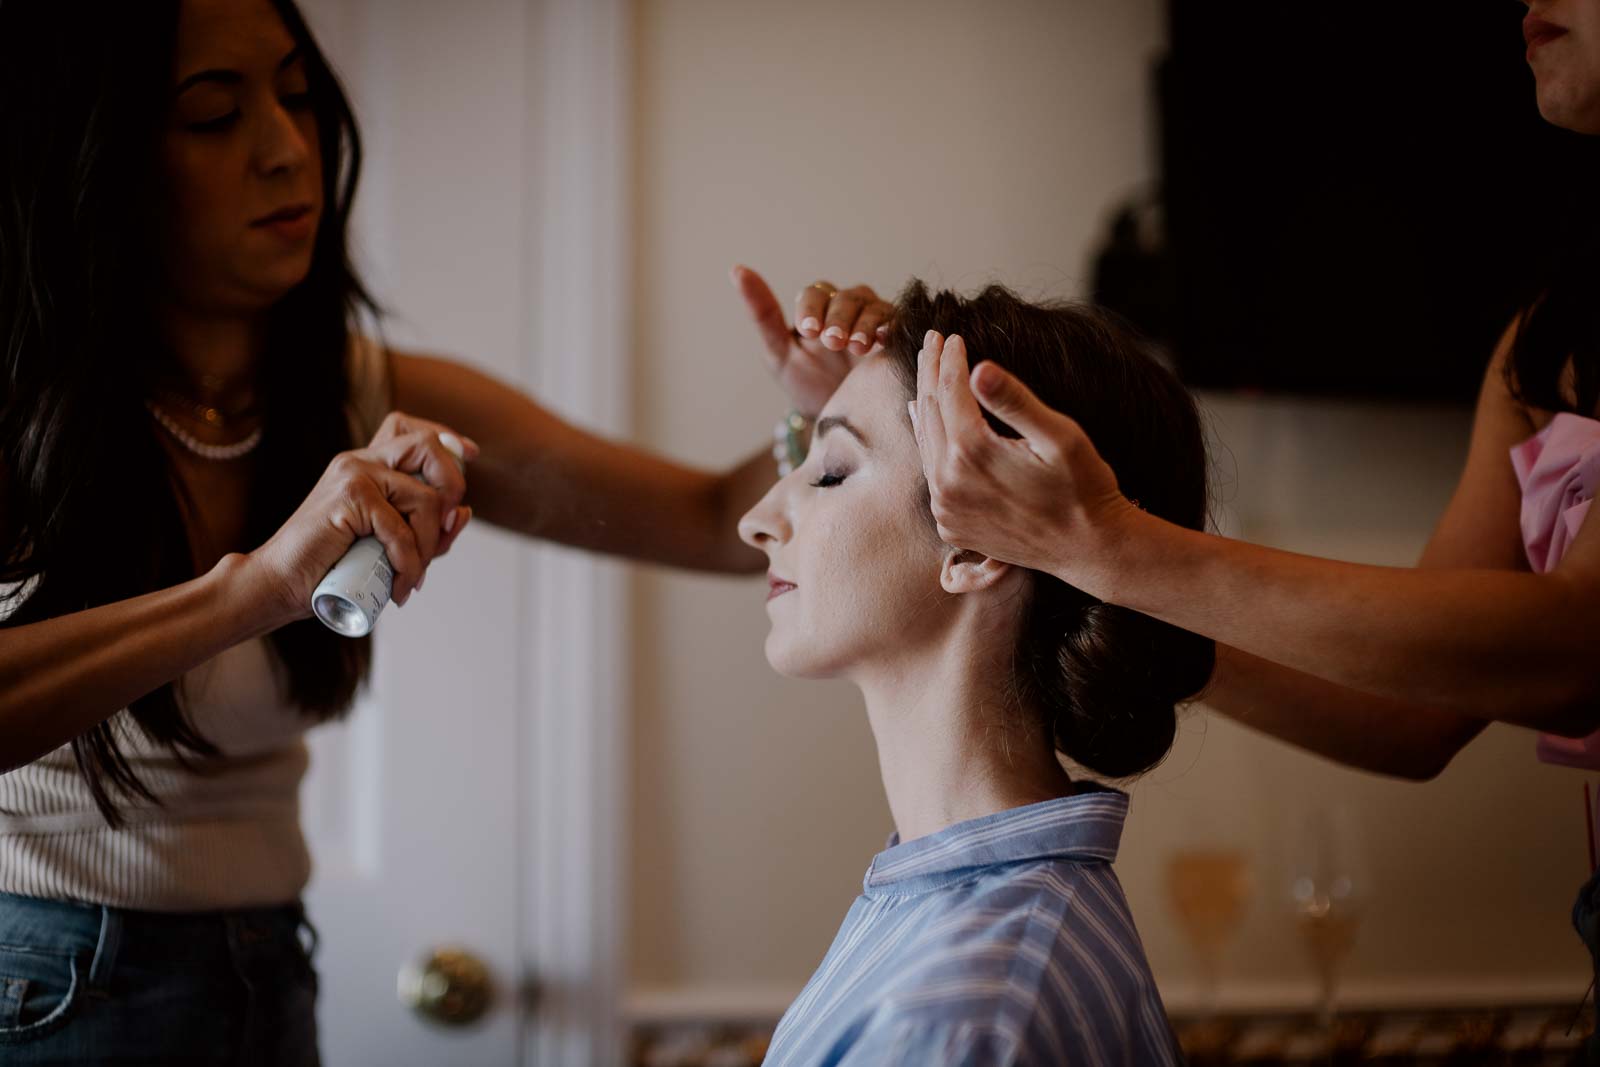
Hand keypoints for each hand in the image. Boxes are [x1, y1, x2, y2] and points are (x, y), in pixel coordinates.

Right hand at [244, 412, 480, 626]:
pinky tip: (400, 586)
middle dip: (453, 485)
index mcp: (367, 465)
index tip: (471, 456)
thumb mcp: (390, 545)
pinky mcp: (348, 496)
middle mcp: (361, 461)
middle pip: (427, 445)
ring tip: (411, 577)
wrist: (281, 583)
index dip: (447, 439)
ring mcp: (353, 474)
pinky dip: (409, 563)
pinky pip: (401, 529)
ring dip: (429, 545)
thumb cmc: (332, 567)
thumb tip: (463, 513)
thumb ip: (426, 529)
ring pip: (424, 497)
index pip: (412, 430)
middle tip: (443, 529)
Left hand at [733, 265, 894, 416]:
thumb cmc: (805, 383)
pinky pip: (896, 324)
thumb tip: (737, 269)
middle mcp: (847, 308)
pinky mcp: (896, 337)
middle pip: (846, 298)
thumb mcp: (779, 353)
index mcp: (817, 308)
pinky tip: (884, 342)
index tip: (808, 331)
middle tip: (833, 342)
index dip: (812, 308)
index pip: (814, 294)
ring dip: (865, 324)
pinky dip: (891, 329)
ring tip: (858, 346)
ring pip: (872, 307)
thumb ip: (762, 313)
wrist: (835, 417)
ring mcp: (874, 320)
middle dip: (838, 318)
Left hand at [911, 330, 1135, 592]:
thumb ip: (1015, 401)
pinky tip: (929, 425)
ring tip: (927, 373)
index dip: (951, 359)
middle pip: (930, 412)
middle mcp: (948, 482)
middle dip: (930, 372)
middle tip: (930, 341)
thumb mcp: (1060, 436)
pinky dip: (930, 443)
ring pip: (925, 442)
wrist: (1088, 548)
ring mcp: (946, 508)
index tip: (952, 335)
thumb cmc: (1083, 488)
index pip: (950, 391)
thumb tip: (979, 367)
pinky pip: (931, 474)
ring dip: (926, 404)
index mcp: (972, 453)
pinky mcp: (950, 524)